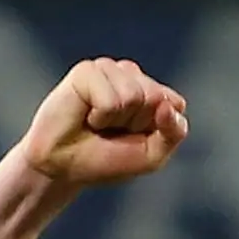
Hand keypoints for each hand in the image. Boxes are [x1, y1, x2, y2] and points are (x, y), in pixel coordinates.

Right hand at [22, 58, 188, 186]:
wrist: (63, 168)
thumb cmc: (106, 160)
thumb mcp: (152, 155)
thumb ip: (174, 132)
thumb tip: (169, 105)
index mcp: (151, 92)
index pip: (175, 104)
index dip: (157, 129)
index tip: (135, 137)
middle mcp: (131, 76)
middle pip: (156, 98)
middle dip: (137, 123)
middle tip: (112, 131)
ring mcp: (109, 70)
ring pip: (134, 96)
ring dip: (116, 120)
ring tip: (97, 123)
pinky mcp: (87, 71)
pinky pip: (111, 99)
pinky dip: (101, 116)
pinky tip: (86, 116)